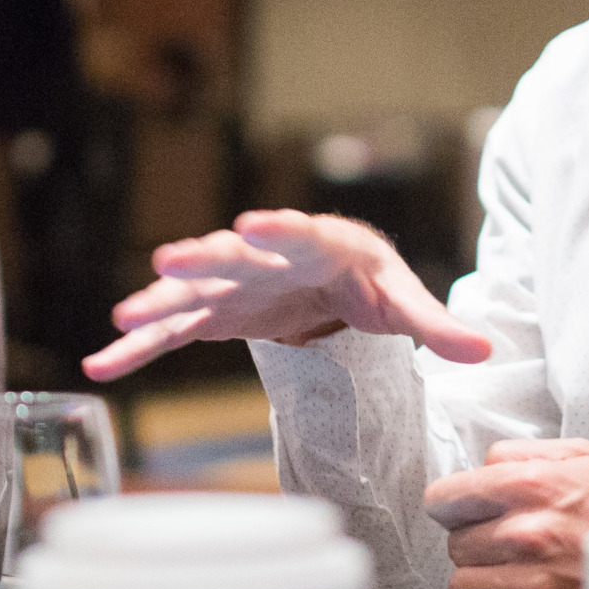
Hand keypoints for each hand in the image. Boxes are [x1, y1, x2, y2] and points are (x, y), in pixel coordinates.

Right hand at [81, 210, 491, 380]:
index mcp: (319, 244)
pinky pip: (173, 332)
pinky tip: (102, 365)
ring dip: (159, 305)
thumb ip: (437, 326)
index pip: (300, 232)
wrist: (338, 280)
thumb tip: (486, 348)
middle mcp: (268, 258)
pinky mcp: (216, 315)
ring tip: (124, 318)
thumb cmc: (372, 282)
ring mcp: (235, 286)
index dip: (279, 228)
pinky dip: (140, 347)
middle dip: (203, 258)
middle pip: (234, 255)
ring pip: (193, 293)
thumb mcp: (405, 302)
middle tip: (169, 262)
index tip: (253, 223)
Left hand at [422, 439, 588, 588]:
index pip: (444, 497)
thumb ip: (526, 452)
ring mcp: (528, 584)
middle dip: (479, 543)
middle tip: (515, 544)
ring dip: (487, 582)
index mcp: (531, 485)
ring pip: (463, 586)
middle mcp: (524, 534)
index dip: (453, 504)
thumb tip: (482, 464)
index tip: (464, 511)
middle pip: (454, 544)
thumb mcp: (588, 458)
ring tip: (525, 574)